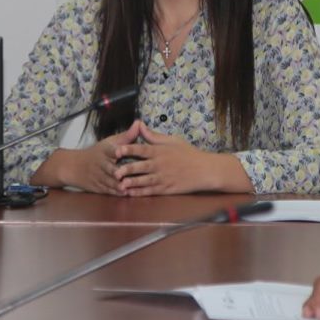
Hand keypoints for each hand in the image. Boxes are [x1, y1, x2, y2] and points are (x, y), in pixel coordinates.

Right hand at [61, 121, 147, 194]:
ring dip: (116, 185)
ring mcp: (99, 176)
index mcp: (105, 151)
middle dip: (114, 171)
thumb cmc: (97, 153)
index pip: (110, 150)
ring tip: (125, 188)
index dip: (115, 150)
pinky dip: (114, 192)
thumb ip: (127, 135)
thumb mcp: (110, 142)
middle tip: (121, 175)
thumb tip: (140, 123)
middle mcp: (101, 164)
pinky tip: (124, 194)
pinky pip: (107, 190)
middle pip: (108, 168)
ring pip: (108, 181)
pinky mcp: (98, 187)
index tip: (119, 151)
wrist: (75, 167)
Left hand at [109, 124, 242, 195]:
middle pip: (140, 167)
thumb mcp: (172, 140)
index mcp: (160, 151)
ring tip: (121, 185)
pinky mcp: (166, 189)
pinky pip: (151, 191)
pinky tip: (131, 194)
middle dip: (127, 169)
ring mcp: (163, 178)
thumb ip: (154, 135)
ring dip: (132, 183)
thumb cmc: (189, 153)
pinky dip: (141, 193)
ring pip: (144, 181)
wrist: (204, 170)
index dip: (128, 150)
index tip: (117, 150)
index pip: (141, 149)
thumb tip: (140, 125)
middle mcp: (160, 164)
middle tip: (114, 172)